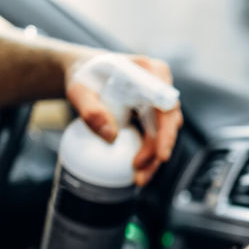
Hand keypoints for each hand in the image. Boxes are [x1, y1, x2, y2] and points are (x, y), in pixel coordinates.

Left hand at [64, 54, 182, 186]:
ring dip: (153, 157)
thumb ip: (90, 110)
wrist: (85, 72)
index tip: (161, 155)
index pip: (166, 104)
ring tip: (138, 177)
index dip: (166, 131)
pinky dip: (148, 154)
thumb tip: (110, 136)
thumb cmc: (83, 75)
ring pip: (165, 133)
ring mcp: (160, 101)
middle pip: (169, 123)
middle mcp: (161, 85)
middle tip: (140, 172)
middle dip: (157, 151)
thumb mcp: (78, 90)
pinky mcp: (154, 114)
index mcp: (149, 71)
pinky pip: (156, 137)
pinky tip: (138, 170)